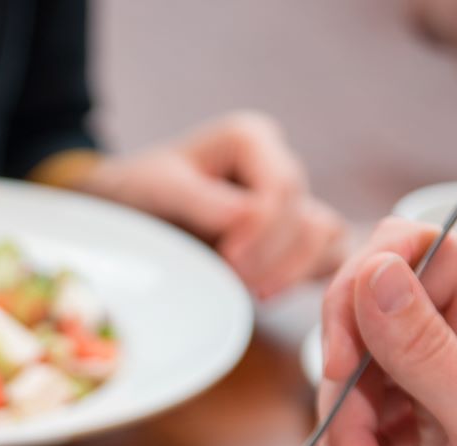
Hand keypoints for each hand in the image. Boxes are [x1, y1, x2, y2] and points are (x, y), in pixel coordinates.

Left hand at [78, 112, 345, 298]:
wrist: (130, 212)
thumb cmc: (140, 192)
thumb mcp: (157, 187)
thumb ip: (200, 198)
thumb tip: (247, 219)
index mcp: (250, 140)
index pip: (282, 187)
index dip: (262, 230)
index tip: (228, 260)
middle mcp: (278, 164)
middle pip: (306, 216)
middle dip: (273, 258)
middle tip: (235, 283)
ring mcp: (291, 201)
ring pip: (326, 236)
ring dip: (293, 271)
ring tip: (252, 293)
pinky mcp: (294, 236)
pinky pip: (327, 255)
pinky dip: (306, 278)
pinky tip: (268, 294)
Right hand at [316, 218, 456, 445]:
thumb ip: (425, 350)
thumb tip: (371, 271)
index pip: (406, 250)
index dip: (357, 300)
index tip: (341, 367)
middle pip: (367, 330)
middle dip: (350, 412)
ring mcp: (453, 376)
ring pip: (358, 387)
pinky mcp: (434, 419)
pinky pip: (370, 427)